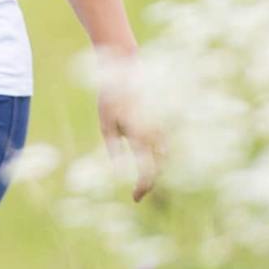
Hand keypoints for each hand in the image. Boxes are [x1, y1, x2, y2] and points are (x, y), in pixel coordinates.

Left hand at [96, 77, 159, 200]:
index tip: (135, 198)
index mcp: (139, 135)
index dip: (142, 187)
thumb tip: (120, 172)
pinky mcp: (162, 121)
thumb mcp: (106, 124)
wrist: (126, 70)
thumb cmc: (111, 98)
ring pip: (163, 157)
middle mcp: (154, 133)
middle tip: (137, 194)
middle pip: (158, 167)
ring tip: (142, 183)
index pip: (147, 171)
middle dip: (150, 183)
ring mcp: (161, 126)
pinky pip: (163, 146)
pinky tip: (148, 164)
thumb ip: (114, 149)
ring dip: (155, 171)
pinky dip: (158, 159)